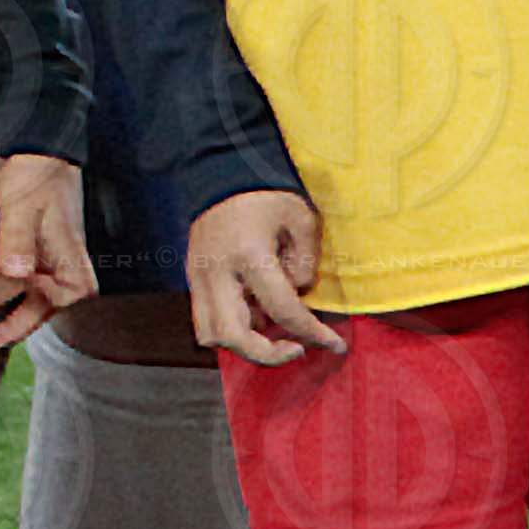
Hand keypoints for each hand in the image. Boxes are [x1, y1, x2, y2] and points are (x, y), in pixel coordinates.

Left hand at [0, 153, 92, 351]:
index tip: (15, 305)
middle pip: (40, 305)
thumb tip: (17, 273)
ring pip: (20, 292)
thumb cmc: (37, 173)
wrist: (33, 147)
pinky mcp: (25, 249)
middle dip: (10, 325)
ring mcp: (43, 258)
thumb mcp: (24, 206)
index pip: (67, 297)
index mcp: (70, 256)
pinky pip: (9, 276)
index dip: (42, 306)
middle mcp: (59, 263)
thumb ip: (19, 241)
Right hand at [186, 186, 342, 363]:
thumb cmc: (265, 194)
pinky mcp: (192, 279)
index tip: (336, 346)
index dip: (313, 334)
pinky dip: (231, 329)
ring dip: (244, 343)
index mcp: (249, 255)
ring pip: (212, 335)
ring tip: (271, 328)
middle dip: (269, 354)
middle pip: (235, 337)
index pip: (283, 311)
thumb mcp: (301, 219)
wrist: (220, 174)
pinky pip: (206, 321)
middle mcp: (217, 273)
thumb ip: (307, 263)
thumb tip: (298, 295)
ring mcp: (198, 278)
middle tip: (297, 347)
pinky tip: (254, 313)